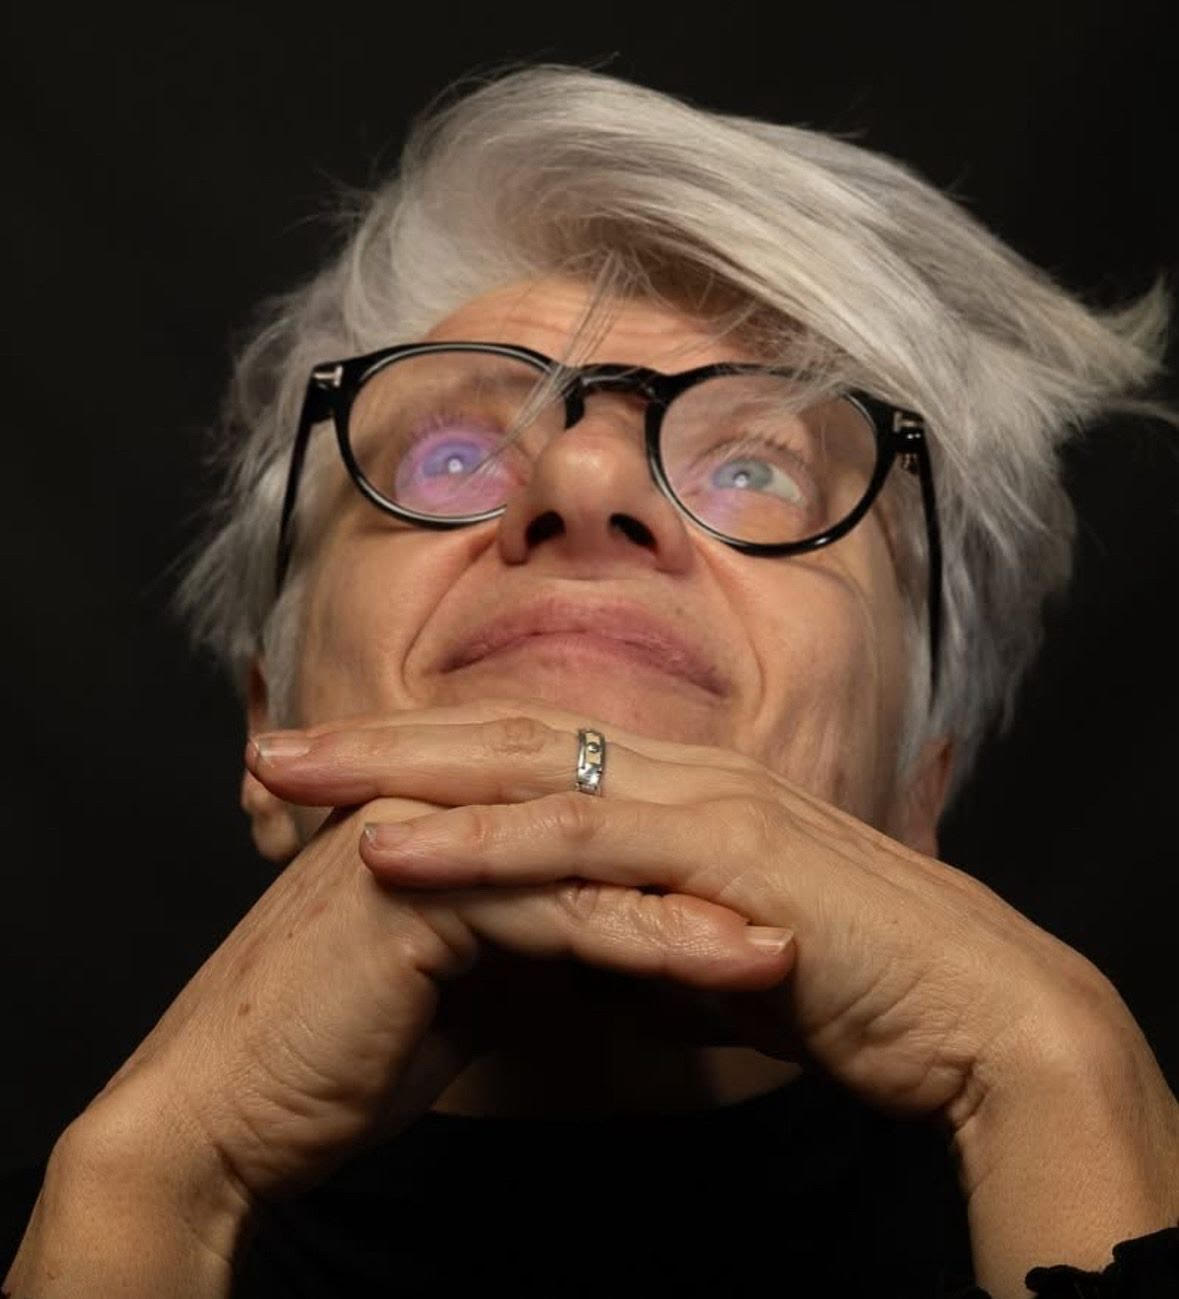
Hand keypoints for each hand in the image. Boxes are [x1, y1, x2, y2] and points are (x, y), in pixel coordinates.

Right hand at [76, 703, 791, 1212]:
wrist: (223, 1117)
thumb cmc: (335, 1058)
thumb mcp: (461, 991)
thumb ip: (528, 948)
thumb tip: (609, 956)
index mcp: (448, 813)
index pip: (588, 821)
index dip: (676, 865)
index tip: (766, 910)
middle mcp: (440, 803)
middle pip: (604, 824)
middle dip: (707, 870)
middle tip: (812, 912)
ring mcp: (428, 835)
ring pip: (595, 858)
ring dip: (703, 904)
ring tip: (795, 950)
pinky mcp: (419, 891)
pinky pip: (560, 912)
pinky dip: (652, 942)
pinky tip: (728, 971)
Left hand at [251, 700, 1121, 1135]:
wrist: (966, 1008)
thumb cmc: (843, 983)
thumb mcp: (703, 957)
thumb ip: (626, 939)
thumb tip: (553, 957)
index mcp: (675, 785)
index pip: (527, 752)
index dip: (424, 756)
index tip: (330, 775)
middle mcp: (680, 769)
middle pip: (502, 733)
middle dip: (380, 739)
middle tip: (272, 747)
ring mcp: (699, 798)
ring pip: (524, 766)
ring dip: (401, 772)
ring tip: (295, 781)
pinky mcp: (720, 851)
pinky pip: (579, 839)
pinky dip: (481, 842)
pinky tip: (398, 850)